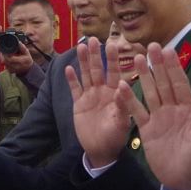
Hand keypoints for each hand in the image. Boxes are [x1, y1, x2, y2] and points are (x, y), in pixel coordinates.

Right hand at [65, 38, 130, 168]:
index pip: (114, 72)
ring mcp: (90, 96)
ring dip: (83, 62)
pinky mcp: (78, 103)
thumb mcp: (122, 123)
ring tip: (80, 46)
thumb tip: (122, 85)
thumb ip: (122, 105)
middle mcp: (102, 91)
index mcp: (115, 93)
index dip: (112, 59)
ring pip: (86, 75)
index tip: (112, 44)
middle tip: (93, 39)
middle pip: (98, 69)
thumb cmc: (115, 137)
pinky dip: (71, 79)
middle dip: (96, 55)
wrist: (100, 150)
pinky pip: (74, 89)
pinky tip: (68, 68)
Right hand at [121, 44, 190, 189]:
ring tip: (137, 58)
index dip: (174, 67)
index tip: (169, 50)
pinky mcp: (146, 129)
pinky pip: (136, 112)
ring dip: (144, 76)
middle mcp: (172, 110)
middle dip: (158, 65)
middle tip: (151, 46)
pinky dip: (129, 100)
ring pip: (150, 92)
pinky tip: (121, 86)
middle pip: (164, 83)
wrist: (182, 182)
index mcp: (187, 111)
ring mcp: (159, 118)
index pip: (180, 84)